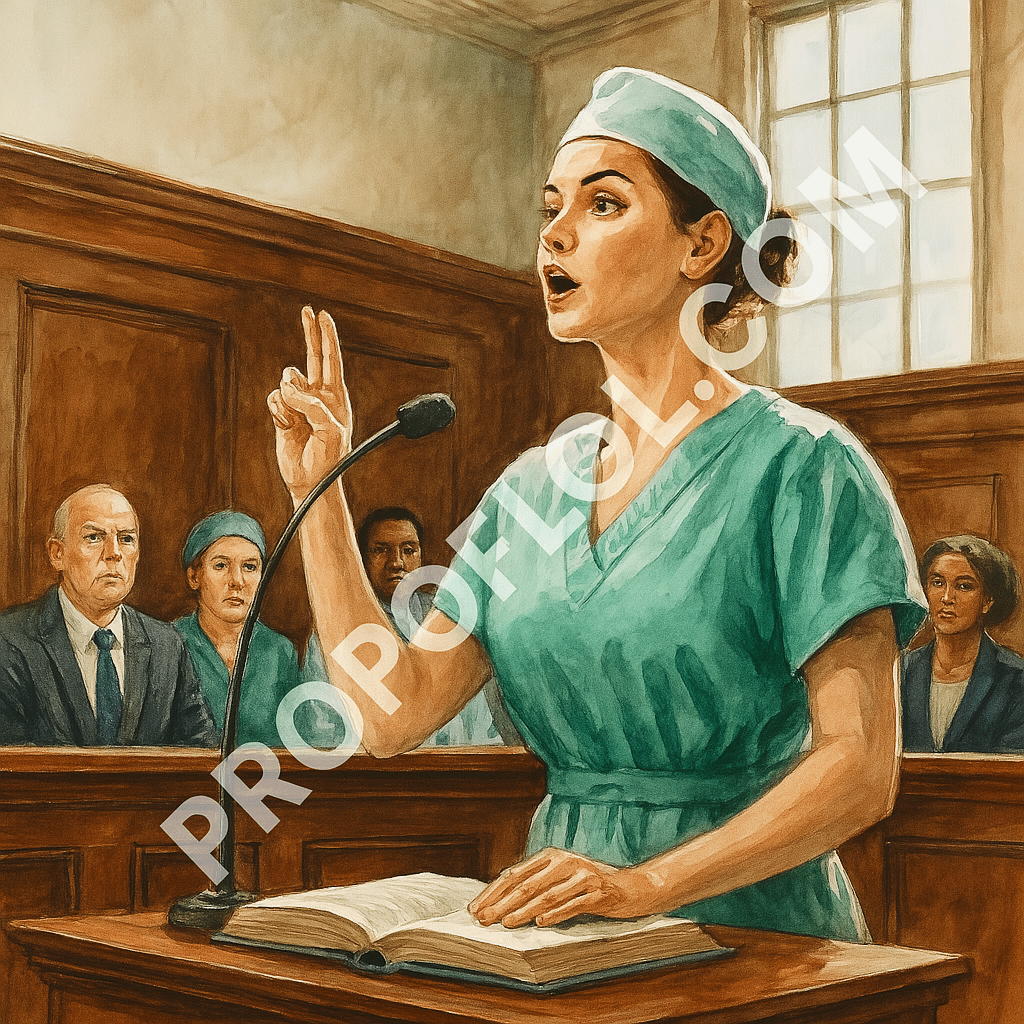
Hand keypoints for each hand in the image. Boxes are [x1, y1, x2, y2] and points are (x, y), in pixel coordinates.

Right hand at [267, 307, 351, 501]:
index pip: (332, 360)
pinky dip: (278, 411)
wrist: (310, 480)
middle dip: (310, 333)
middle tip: (307, 310)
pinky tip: (287, 426)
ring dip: (289, 397)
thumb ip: (313, 406)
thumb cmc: (329, 457)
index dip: (327, 337)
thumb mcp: (330, 431)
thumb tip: (288, 388)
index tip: (323, 316)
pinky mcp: (282, 412)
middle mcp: (318, 395)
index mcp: (336, 397)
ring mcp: (299, 403)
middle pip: (313, 356)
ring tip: (296, 419)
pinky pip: (274, 398)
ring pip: (287, 380)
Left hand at [468, 848, 662, 927]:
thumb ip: (536, 885)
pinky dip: (556, 913)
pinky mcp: (599, 891)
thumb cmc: (589, 887)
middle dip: (502, 902)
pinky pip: (573, 904)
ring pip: (547, 894)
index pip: (514, 874)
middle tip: (484, 919)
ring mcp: (582, 875)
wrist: (632, 888)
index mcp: (550, 856)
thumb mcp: (560, 879)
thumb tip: (499, 905)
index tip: (475, 909)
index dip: (493, 892)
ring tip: (507, 923)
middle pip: (526, 884)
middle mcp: (564, 861)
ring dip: (524, 910)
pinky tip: (542, 922)